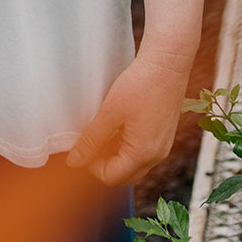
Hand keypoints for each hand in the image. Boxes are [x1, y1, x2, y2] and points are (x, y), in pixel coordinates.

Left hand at [65, 45, 193, 186]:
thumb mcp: (109, 113)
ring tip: (102, 131)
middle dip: (103, 164)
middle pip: (123, 175)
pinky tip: (118, 126)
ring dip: (115, 155)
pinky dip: (127, 147)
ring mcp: (163, 147)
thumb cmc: (140, 85)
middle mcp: (157, 156)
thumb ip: (91, 141)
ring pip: (133, 164)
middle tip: (90, 141)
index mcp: (143, 154)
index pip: (111, 177)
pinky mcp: (164, 136)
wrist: (167, 64)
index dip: (91, 166)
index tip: (82, 146)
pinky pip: (142, 152)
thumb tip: (74, 162)